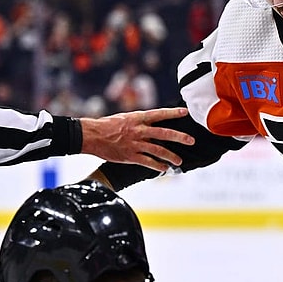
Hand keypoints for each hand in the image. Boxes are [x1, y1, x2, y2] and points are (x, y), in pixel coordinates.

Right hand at [79, 107, 194, 171]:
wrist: (91, 135)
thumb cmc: (107, 125)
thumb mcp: (125, 118)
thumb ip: (140, 122)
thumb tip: (152, 125)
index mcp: (138, 118)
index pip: (159, 114)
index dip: (173, 113)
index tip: (185, 112)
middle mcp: (139, 130)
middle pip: (164, 133)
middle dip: (179, 137)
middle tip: (191, 140)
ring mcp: (135, 143)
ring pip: (158, 150)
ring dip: (170, 156)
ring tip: (179, 161)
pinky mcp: (130, 155)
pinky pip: (147, 162)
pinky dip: (157, 166)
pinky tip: (164, 169)